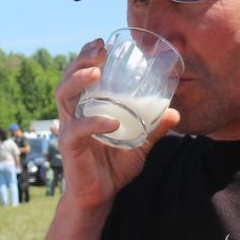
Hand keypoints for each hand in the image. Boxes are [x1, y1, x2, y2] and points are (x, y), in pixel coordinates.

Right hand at [55, 39, 179, 211]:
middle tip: (98, 50)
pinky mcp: (69, 147)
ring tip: (95, 71)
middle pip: (68, 78)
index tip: (102, 42)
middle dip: (80, 61)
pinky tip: (110, 121)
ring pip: (63, 96)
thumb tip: (175, 112)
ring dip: (78, 80)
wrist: (99, 196)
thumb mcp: (139, 144)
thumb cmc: (115, 167)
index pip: (80, 75)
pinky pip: (78, 130)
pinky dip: (94, 123)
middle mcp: (74, 114)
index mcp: (87, 108)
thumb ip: (154, 128)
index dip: (87, 56)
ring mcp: (69, 128)